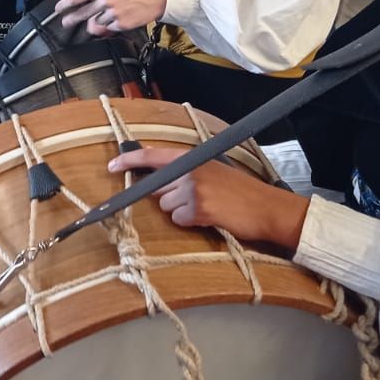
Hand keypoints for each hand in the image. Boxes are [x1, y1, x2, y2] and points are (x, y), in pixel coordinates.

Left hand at [55, 0, 167, 35]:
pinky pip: (109, 27)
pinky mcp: (120, 24)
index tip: (59, 8)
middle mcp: (105, 0)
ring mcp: (112, 13)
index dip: (65, 4)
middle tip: (66, 22)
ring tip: (111, 13)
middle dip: (72, 19)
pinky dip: (112, 25)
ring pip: (97, 21)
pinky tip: (120, 17)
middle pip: (82, 13)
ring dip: (99, 20)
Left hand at [106, 146, 309, 247]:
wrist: (267, 208)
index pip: (153, 156)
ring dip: (182, 212)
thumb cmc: (242, 191)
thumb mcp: (213, 172)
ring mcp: (193, 189)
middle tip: (199, 200)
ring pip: (167, 207)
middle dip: (171, 199)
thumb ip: (186, 174)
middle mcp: (190, 170)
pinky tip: (210, 218)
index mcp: (193, 158)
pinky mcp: (199, 209)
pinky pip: (180, 220)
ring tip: (207, 209)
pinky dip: (191, 223)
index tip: (112, 166)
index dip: (130, 160)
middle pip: (158, 190)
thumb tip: (159, 186)